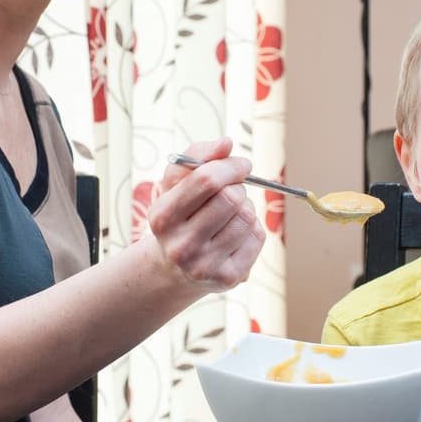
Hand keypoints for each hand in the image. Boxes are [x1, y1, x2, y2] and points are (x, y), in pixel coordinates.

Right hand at [147, 137, 265, 290]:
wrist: (174, 270)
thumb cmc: (179, 217)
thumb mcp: (176, 185)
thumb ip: (196, 157)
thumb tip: (226, 143)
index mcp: (163, 217)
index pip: (206, 179)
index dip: (231, 166)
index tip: (242, 164)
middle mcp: (180, 245)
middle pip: (231, 198)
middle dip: (238, 188)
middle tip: (233, 191)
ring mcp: (204, 265)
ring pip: (247, 216)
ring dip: (246, 207)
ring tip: (231, 214)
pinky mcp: (227, 278)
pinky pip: (257, 236)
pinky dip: (253, 228)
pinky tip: (236, 234)